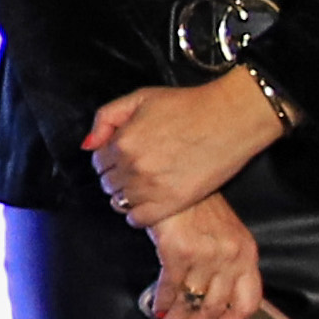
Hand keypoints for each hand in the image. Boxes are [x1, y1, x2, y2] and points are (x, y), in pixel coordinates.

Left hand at [84, 70, 284, 226]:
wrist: (230, 118)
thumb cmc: (189, 106)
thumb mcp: (141, 98)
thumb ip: (106, 118)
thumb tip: (89, 144)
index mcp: (123, 141)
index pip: (98, 161)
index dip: (110, 158)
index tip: (124, 156)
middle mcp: (133, 166)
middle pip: (108, 183)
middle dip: (118, 176)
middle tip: (137, 169)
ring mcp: (152, 187)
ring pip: (120, 202)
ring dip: (127, 195)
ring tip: (146, 184)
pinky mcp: (172, 202)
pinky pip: (139, 219)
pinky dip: (138, 214)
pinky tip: (149, 202)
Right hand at [135, 194, 265, 318]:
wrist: (176, 177)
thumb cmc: (197, 204)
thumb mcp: (225, 233)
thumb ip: (225, 262)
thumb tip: (209, 295)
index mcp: (246, 253)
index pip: (248, 302)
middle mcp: (230, 257)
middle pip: (216, 308)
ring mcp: (205, 256)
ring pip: (192, 303)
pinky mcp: (178, 252)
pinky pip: (170, 288)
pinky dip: (161, 303)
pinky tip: (156, 309)